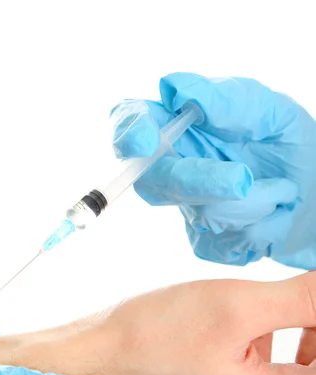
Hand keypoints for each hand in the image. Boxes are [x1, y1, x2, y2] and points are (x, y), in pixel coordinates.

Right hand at [53, 272, 315, 374]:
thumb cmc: (155, 337)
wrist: (99, 356)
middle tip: (298, 288)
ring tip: (283, 295)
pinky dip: (280, 331)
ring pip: (308, 358)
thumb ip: (308, 297)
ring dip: (304, 323)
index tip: (304, 292)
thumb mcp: (238, 306)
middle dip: (314, 321)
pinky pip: (281, 359)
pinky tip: (252, 317)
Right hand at [112, 73, 315, 267]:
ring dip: (256, 203)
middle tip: (243, 179)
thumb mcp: (273, 113)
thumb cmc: (293, 145)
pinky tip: (275, 214)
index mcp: (181, 126)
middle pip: (156, 180)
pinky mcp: (206, 243)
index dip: (128, 131)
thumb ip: (227, 101)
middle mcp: (176, 167)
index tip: (145, 142)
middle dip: (199, 181)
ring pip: (202, 214)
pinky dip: (262, 228)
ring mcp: (188, 209)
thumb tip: (172, 87)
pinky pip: (224, 242)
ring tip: (283, 190)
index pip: (133, 121)